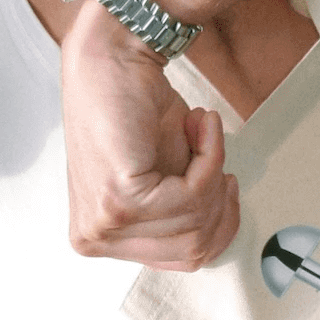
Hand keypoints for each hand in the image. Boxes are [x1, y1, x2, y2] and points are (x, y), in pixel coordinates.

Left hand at [60, 0, 239, 269]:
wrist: (114, 59)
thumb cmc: (139, 111)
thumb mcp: (167, 179)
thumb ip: (179, 216)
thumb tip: (211, 239)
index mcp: (101, 239)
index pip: (181, 259)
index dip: (218, 224)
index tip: (225, 184)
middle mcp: (94, 238)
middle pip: (193, 250)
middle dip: (218, 200)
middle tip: (213, 152)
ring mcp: (104, 223)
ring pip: (195, 226)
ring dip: (213, 169)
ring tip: (200, 130)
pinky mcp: (120, 200)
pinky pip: (193, 197)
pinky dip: (209, 156)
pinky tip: (198, 124)